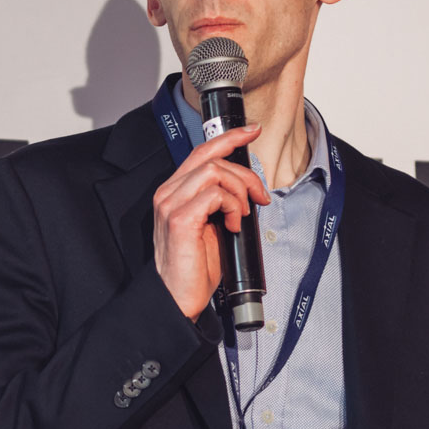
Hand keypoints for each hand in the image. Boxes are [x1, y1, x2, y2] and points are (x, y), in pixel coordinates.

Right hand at [150, 124, 268, 319]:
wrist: (177, 298)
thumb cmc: (194, 268)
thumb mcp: (212, 226)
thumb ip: (221, 202)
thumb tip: (247, 189)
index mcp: (175, 192)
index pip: (202, 151)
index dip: (229, 137)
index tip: (251, 131)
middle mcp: (168, 193)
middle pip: (212, 157)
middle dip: (245, 174)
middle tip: (260, 197)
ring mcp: (171, 204)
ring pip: (215, 171)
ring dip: (239, 191)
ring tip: (241, 215)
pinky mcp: (179, 219)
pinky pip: (214, 194)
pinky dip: (232, 206)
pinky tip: (232, 225)